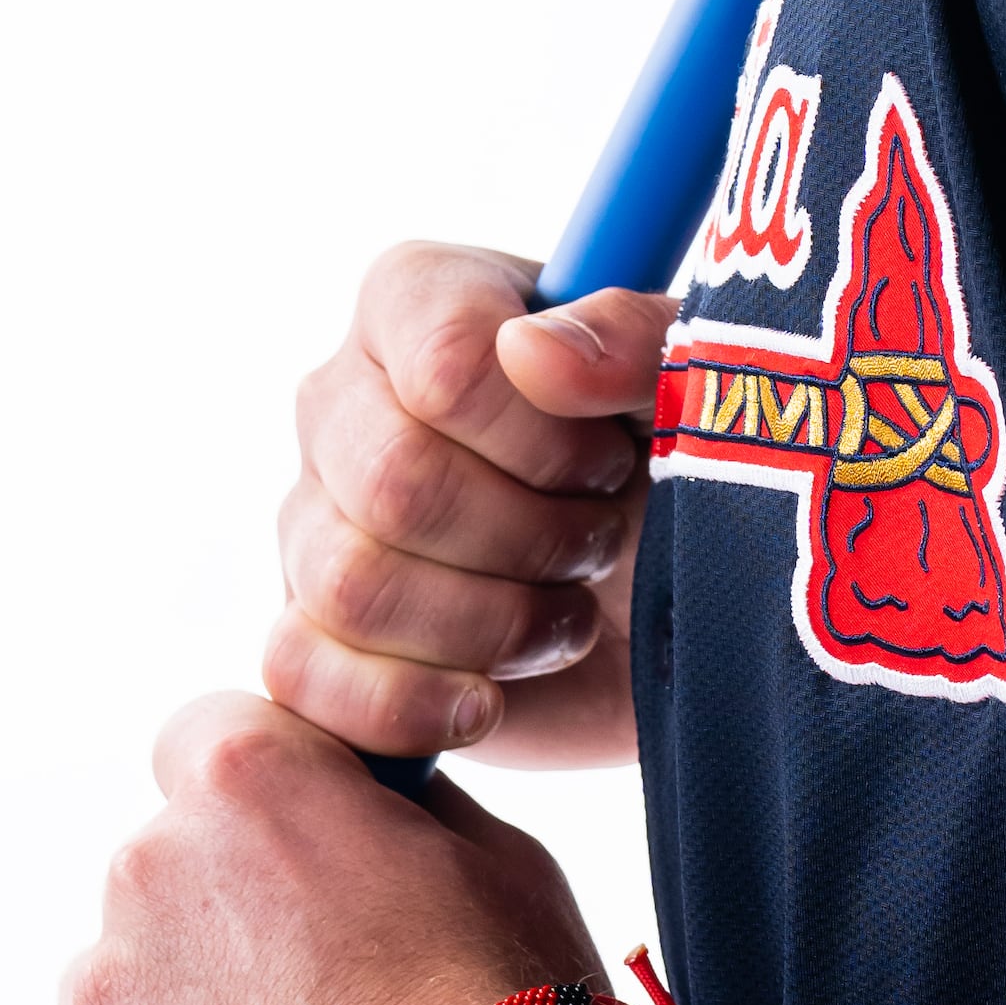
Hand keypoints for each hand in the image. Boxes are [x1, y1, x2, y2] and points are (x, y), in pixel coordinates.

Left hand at [0, 691, 606, 1004]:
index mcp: (245, 772)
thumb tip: (359, 801)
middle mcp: (149, 860)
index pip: (203, 740)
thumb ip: (395, 808)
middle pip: (160, 872)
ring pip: (113, 983)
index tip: (294, 862)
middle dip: (219, 923)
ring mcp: (101, 987)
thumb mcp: (491, 852)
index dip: (254, 806)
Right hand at [265, 249, 672, 768]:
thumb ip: (636, 341)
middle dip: (532, 536)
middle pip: (395, 484)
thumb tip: (531, 352)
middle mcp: (343, 399)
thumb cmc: (684, 464)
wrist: (684, 604)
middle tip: (598, 539)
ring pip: (354, 587)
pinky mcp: (310, 637)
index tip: (609, 458)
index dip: (542, 435)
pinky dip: (414, 705)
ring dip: (493, 623)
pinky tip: (489, 696)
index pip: (445, 362)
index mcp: (420, 299)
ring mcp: (312, 520)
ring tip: (562, 609)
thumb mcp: (702, 383)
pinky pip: (303, 679)